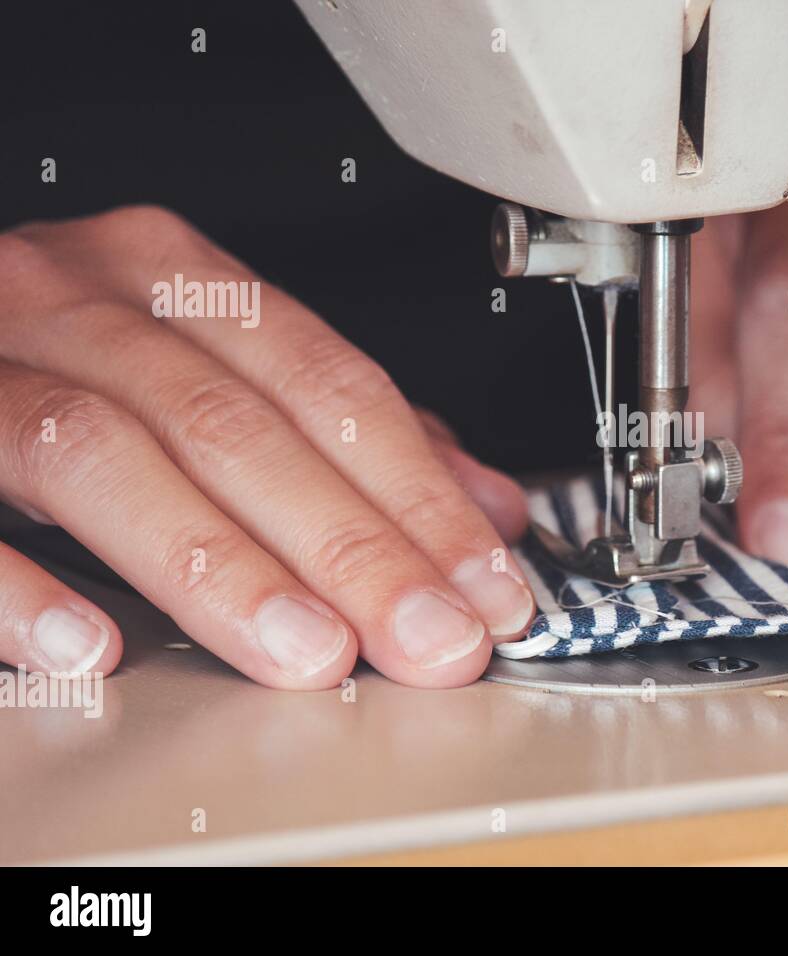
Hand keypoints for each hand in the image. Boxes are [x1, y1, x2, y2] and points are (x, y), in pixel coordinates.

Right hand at [0, 206, 531, 688]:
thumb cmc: (74, 347)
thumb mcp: (219, 364)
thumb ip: (348, 433)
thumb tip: (485, 504)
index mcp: (178, 281)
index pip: (331, 387)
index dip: (419, 492)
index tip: (484, 586)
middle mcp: (80, 300)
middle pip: (238, 425)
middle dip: (350, 544)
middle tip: (427, 638)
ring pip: (107, 451)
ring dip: (222, 564)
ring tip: (311, 651)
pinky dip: (20, 584)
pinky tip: (98, 645)